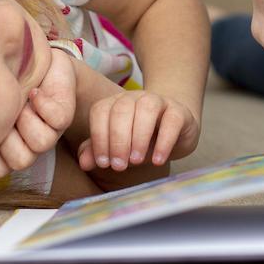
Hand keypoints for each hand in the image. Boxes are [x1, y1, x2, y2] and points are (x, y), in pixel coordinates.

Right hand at [0, 48, 77, 179]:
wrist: (33, 60)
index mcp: (4, 146)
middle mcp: (27, 143)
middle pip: (20, 161)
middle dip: (8, 136)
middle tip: (2, 111)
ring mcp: (49, 131)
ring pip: (41, 144)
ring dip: (27, 119)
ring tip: (20, 99)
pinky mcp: (63, 114)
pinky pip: (57, 119)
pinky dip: (43, 104)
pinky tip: (34, 92)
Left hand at [77, 91, 199, 171]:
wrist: (176, 131)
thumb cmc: (141, 139)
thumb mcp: (118, 147)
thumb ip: (98, 151)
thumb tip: (83, 163)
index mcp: (114, 103)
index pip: (100, 112)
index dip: (99, 137)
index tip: (103, 163)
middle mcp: (135, 97)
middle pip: (121, 110)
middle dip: (118, 140)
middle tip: (119, 166)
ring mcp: (158, 101)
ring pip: (146, 109)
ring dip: (139, 137)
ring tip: (136, 161)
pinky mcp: (179, 111)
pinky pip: (172, 120)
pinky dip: (164, 141)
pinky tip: (157, 160)